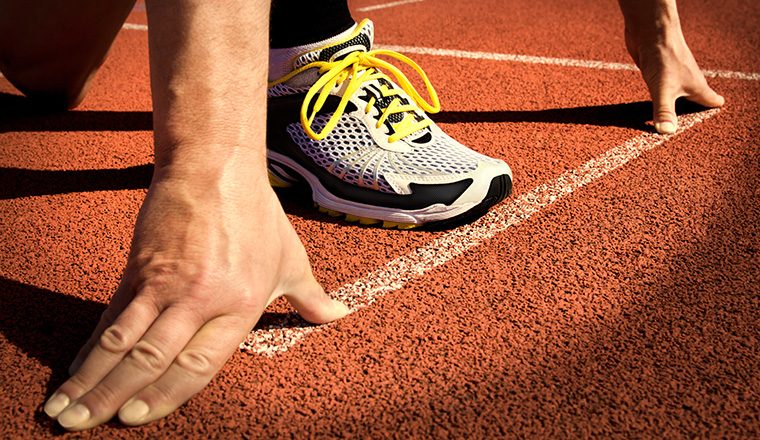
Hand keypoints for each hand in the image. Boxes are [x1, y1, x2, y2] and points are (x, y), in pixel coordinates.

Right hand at [43, 170, 348, 429]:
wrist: (215, 167)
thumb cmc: (257, 215)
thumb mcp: (291, 259)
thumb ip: (311, 297)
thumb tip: (339, 315)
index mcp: (241, 304)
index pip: (200, 363)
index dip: (167, 394)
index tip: (136, 417)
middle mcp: (201, 298)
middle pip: (153, 359)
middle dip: (116, 397)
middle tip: (85, 425)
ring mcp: (165, 282)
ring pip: (123, 341)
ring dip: (92, 379)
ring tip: (66, 410)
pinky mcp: (139, 266)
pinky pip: (111, 313)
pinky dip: (91, 344)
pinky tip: (75, 366)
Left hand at [622, 15, 723, 132]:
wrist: (650, 30)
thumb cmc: (663, 56)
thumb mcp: (663, 89)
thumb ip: (664, 111)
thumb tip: (666, 132)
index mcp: (696, 86)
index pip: (712, 101)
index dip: (714, 111)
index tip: (716, 123)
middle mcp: (688, 81)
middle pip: (697, 99)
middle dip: (696, 112)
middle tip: (695, 126)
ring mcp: (673, 76)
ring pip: (679, 94)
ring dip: (677, 105)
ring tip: (675, 118)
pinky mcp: (658, 72)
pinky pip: (662, 89)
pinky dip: (661, 98)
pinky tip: (651, 103)